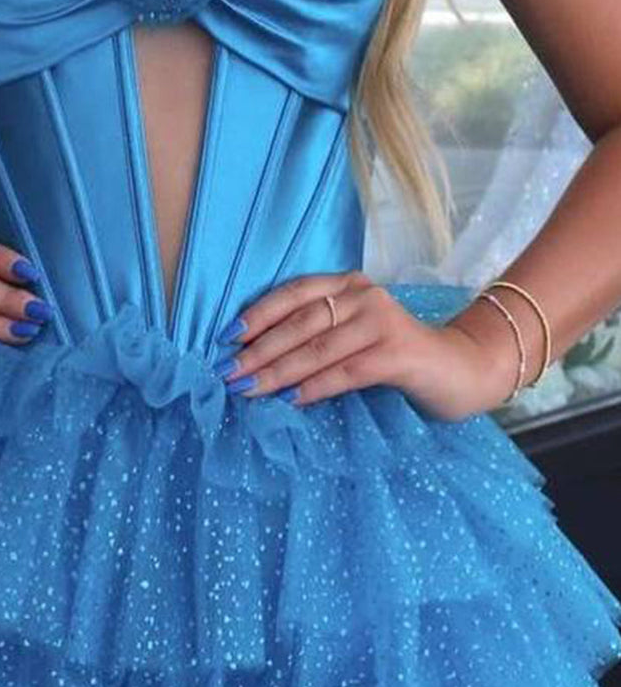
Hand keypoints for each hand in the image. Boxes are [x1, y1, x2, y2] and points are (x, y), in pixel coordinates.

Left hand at [214, 270, 518, 420]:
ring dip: (278, 371)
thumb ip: (316, 336)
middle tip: (228, 373)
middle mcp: (363, 295)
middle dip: (259, 349)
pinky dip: (315, 386)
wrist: (462, 371)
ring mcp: (383, 321)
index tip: (225, 339)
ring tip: (248, 390)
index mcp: (347, 286)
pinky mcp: (398, 353)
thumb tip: (255, 359)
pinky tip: (291, 401)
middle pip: (300, 322)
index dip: (258, 315)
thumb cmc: (396, 357)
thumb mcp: (352, 337)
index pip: (293, 293)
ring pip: (318, 347)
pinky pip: (346, 371)